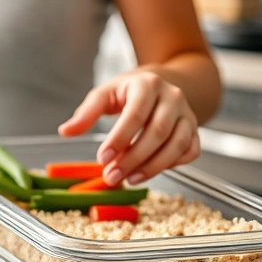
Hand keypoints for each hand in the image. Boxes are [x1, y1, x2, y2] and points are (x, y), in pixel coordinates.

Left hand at [58, 71, 200, 185]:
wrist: (163, 83)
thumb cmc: (129, 91)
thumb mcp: (105, 94)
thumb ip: (86, 112)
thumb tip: (65, 131)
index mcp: (148, 85)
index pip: (135, 115)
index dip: (119, 139)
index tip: (102, 159)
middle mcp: (172, 98)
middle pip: (157, 132)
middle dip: (133, 158)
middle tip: (112, 176)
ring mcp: (187, 114)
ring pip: (178, 144)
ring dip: (153, 167)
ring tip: (129, 179)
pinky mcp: (195, 129)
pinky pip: (191, 151)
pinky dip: (173, 165)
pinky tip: (150, 171)